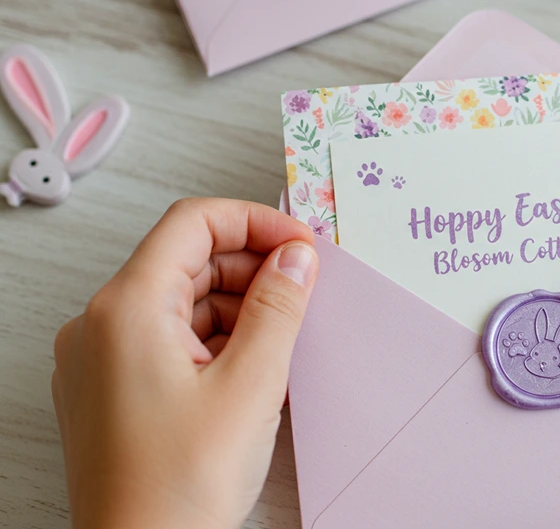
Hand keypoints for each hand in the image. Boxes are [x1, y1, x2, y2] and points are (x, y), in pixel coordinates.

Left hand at [52, 198, 318, 528]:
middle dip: (251, 267)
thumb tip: (296, 257)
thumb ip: (279, 307)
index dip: (256, 222)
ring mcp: (102, 360)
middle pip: (186, 261)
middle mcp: (100, 326)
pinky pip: (169, 339)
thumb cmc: (178, 490)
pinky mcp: (115, 390)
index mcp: (125, 311)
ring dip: (238, 306)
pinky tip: (254, 366)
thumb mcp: (251, 386)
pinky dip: (216, 339)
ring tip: (284, 336)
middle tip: (305, 288)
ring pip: (180, 302)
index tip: (301, 243)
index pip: (193, 223)